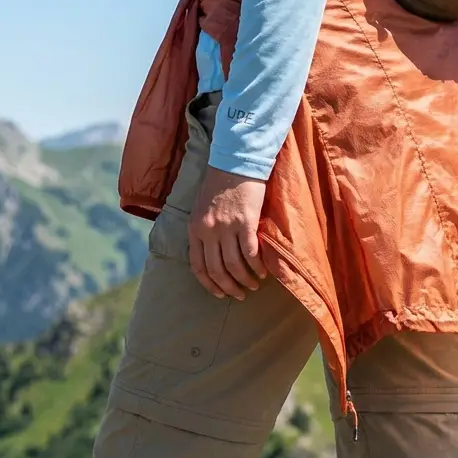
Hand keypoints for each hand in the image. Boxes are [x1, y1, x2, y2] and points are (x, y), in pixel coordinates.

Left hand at [189, 167, 267, 299]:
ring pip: (235, 265)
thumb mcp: (200, 208)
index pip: (198, 266)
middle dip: (230, 287)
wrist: (234, 162)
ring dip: (245, 280)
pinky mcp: (245, 222)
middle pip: (217, 270)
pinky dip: (257, 266)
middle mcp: (208, 231)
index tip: (220, 294)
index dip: (209, 284)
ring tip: (253, 285)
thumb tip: (210, 253)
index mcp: (194, 228)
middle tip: (240, 295)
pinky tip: (262, 272)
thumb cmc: (218, 183)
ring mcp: (226, 227)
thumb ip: (202, 230)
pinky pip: (250, 253)